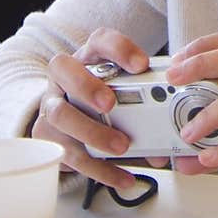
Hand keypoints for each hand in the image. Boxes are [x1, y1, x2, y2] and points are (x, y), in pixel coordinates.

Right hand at [31, 28, 168, 190]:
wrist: (65, 118)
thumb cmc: (100, 98)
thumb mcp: (120, 92)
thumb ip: (145, 107)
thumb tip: (169, 141)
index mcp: (88, 57)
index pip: (99, 40)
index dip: (119, 49)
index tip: (141, 65)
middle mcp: (64, 76)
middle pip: (63, 68)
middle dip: (87, 86)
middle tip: (110, 104)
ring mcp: (51, 104)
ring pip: (61, 114)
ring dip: (92, 131)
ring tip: (121, 146)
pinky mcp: (47, 136)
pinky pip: (68, 154)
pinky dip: (99, 168)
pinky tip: (123, 176)